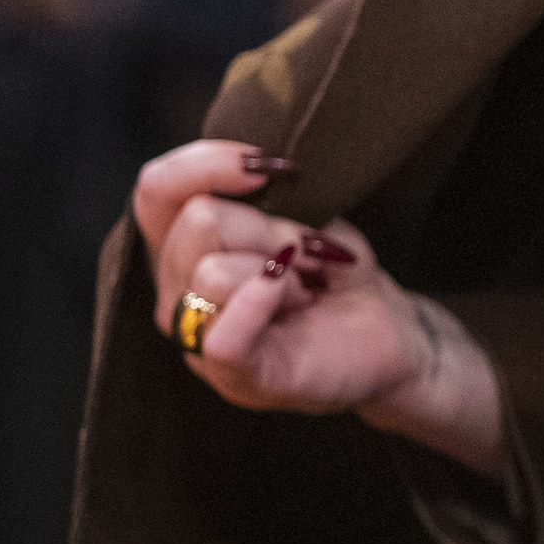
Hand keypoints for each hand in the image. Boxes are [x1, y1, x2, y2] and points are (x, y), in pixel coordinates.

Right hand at [133, 139, 500, 474]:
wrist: (387, 330)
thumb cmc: (337, 272)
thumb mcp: (306, 218)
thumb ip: (264, 200)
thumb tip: (252, 176)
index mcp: (183, 250)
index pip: (155, 191)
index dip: (206, 163)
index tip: (268, 164)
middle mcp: (177, 295)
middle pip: (198, 222)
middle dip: (270, 226)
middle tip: (306, 257)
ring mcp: (201, 342)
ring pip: (213, 272)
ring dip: (281, 269)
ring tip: (306, 289)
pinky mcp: (239, 380)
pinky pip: (223, 338)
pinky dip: (260, 302)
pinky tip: (297, 294)